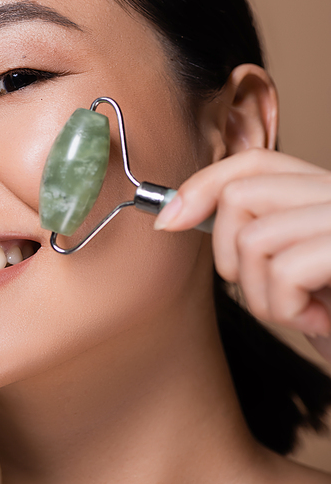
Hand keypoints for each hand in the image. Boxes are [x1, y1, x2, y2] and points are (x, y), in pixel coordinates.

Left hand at [155, 148, 330, 360]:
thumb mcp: (294, 273)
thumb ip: (258, 234)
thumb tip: (179, 213)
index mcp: (323, 192)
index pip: (254, 162)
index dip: (202, 185)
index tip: (169, 221)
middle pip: (241, 194)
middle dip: (228, 255)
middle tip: (264, 292)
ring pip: (254, 238)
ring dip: (261, 295)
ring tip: (299, 313)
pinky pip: (285, 269)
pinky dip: (286, 309)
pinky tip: (319, 321)